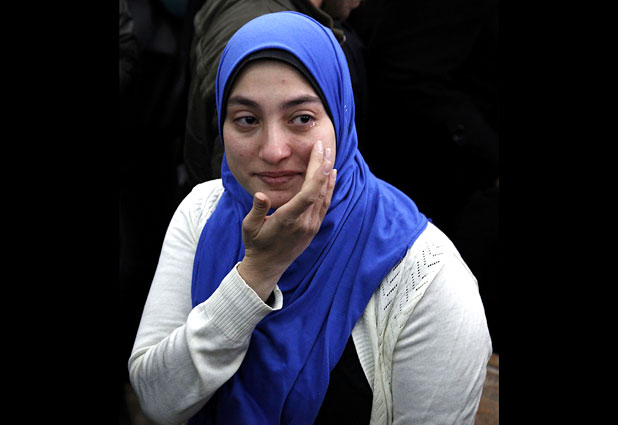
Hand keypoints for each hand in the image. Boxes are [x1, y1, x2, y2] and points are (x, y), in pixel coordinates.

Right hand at [237, 140, 336, 300]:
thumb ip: (256, 210)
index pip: (308, 194)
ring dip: (328, 174)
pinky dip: (329, 187)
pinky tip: (331, 175)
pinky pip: (325, 203)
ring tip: (330, 154)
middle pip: (319, 190)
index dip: (317, 173)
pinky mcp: (314, 227)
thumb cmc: (256, 244)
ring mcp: (311, 226)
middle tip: (324, 145)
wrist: (268, 266)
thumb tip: (260, 195)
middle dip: (323, 166)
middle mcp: (304, 222)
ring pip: (324, 196)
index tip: (319, 153)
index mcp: (288, 219)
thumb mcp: (249, 227)